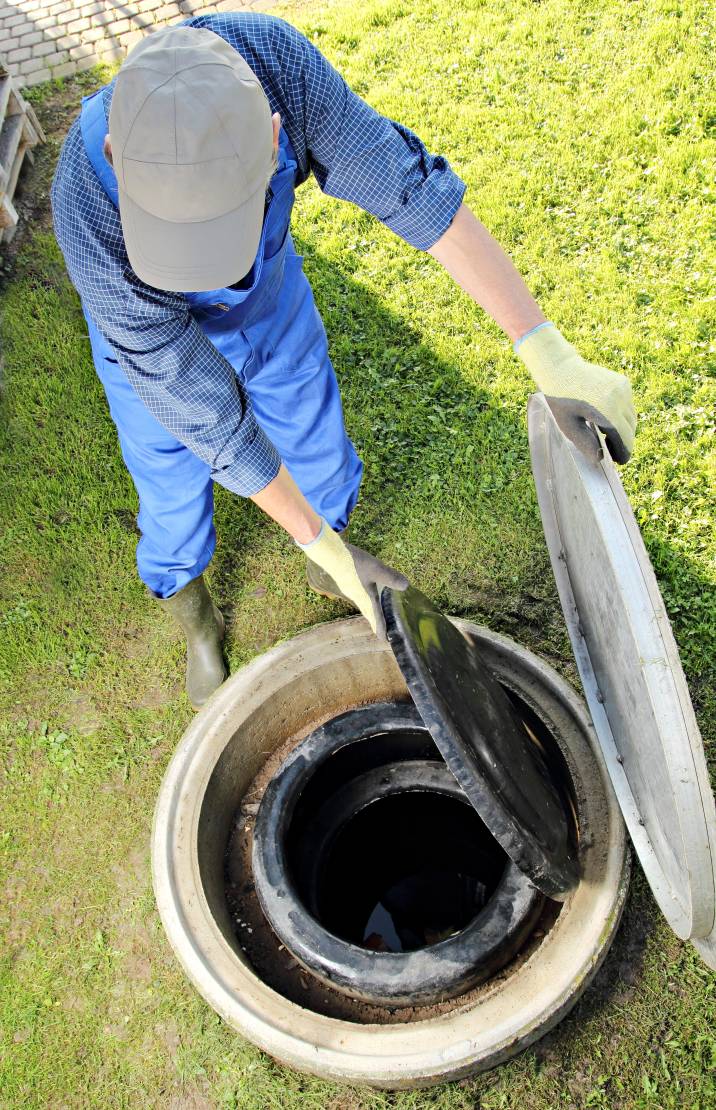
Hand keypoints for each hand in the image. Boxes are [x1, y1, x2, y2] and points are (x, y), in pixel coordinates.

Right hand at [298, 520, 408, 637]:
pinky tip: (367, 595)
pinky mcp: (347, 584)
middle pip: (369, 615)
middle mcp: (358, 599)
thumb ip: (390, 577)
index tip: (385, 640)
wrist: (330, 556)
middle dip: (376, 623)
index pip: (375, 619)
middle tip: (383, 632)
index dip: (380, 630)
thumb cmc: (354, 564)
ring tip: (377, 617)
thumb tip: (406, 586)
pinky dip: (366, 602)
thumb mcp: (376, 569)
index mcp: (366, 599)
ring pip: (364, 606)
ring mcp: (351, 592)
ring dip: (371, 613)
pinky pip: (360, 598)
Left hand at [516, 324, 635, 462]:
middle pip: (629, 430)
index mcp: (607, 411)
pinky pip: (627, 406)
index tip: (618, 462)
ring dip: (622, 429)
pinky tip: (605, 418)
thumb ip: (585, 443)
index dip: (622, 453)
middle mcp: (620, 399)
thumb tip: (600, 459)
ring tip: (605, 436)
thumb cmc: (561, 399)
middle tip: (608, 450)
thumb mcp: (568, 426)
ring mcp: (624, 389)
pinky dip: (621, 415)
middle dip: (622, 443)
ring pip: (631, 418)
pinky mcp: (624, 383)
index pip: (624, 439)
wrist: (562, 369)